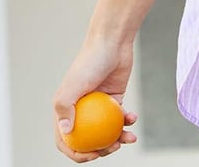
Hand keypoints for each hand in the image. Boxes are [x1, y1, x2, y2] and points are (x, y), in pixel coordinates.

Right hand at [51, 35, 139, 160]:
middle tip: (113, 146)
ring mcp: (98, 107)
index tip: (92, 154)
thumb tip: (66, 133)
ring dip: (118, 138)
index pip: (65, 139)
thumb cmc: (89, 62)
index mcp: (65, 109)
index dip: (75, 152)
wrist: (112, 44)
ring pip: (106, 132)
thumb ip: (65, 108)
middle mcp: (80, 110)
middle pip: (88, 140)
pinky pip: (120, 118)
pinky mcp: (114, 100)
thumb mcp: (73, 85)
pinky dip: (127, 121)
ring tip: (129, 137)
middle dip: (101, 150)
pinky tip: (133, 118)